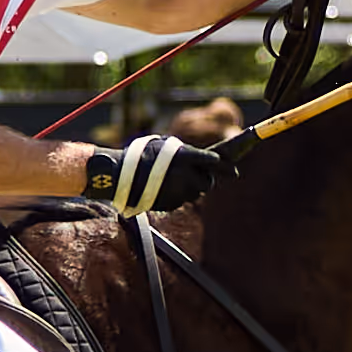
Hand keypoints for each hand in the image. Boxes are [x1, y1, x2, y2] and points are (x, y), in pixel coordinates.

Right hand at [90, 130, 241, 215]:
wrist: (117, 174)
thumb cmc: (142, 154)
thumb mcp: (165, 145)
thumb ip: (186, 153)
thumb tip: (205, 162)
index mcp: (183, 157)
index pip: (213, 162)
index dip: (225, 167)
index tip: (234, 171)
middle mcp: (183, 176)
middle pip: (207, 184)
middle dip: (206, 181)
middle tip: (200, 176)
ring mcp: (177, 192)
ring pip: (194, 194)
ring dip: (190, 188)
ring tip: (172, 179)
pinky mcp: (169, 205)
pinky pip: (180, 201)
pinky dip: (176, 196)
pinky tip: (163, 188)